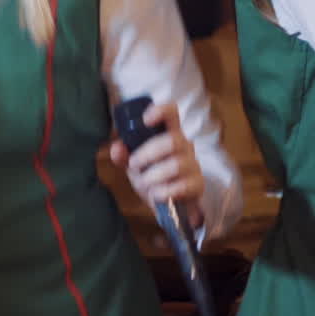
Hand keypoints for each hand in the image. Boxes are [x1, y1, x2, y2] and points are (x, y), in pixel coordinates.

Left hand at [108, 100, 204, 227]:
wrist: (169, 204)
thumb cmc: (152, 176)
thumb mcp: (135, 165)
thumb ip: (123, 155)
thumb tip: (116, 148)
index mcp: (168, 134)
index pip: (171, 113)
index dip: (161, 111)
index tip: (146, 119)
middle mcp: (184, 146)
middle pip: (171, 141)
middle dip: (147, 154)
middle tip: (134, 164)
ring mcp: (193, 165)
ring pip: (175, 165)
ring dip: (153, 176)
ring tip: (145, 183)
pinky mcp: (197, 184)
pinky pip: (183, 186)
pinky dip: (164, 192)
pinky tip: (157, 194)